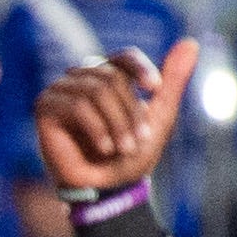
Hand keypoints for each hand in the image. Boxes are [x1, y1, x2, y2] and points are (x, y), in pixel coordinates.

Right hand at [34, 39, 199, 198]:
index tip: (155, 89)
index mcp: (107, 75)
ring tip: (121, 149)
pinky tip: (104, 147)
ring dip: (116, 123)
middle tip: (136, 143)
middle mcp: (82, 77)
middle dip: (129, 113)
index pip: (124, 58)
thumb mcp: (159, 118)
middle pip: (112, 78)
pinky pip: (77, 105)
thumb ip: (173, 82)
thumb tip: (191, 42)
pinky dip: (96, 128)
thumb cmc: (129, 158)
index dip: (140, 70)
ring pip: (96, 90)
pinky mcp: (45, 107)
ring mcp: (61, 90)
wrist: (106, 193)